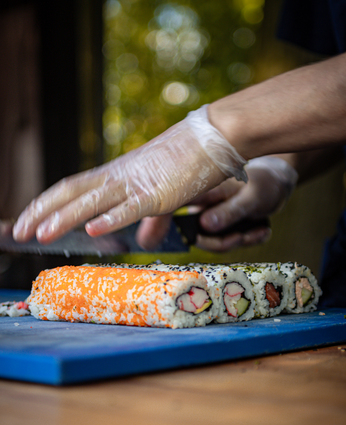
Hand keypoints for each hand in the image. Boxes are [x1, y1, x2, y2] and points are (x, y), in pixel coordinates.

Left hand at [13, 106, 246, 242]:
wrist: (210, 142)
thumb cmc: (184, 166)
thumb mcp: (161, 199)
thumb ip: (148, 222)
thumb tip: (142, 242)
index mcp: (113, 177)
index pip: (69, 189)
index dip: (45, 205)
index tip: (26, 221)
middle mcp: (116, 178)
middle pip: (70, 193)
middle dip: (41, 212)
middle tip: (17, 232)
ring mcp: (134, 185)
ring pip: (92, 202)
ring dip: (64, 218)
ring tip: (41, 235)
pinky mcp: (157, 194)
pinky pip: (129, 207)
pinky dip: (110, 218)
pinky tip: (92, 229)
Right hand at [136, 156, 297, 251]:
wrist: (278, 181)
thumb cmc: (265, 183)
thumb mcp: (252, 197)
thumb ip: (230, 212)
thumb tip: (206, 226)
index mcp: (200, 191)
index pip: (171, 209)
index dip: (157, 225)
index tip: (146, 240)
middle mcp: (200, 206)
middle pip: (196, 235)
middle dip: (222, 242)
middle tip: (243, 235)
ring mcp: (210, 217)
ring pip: (213, 241)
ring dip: (238, 240)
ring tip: (260, 228)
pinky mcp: (220, 226)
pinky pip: (226, 242)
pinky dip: (246, 240)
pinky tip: (262, 229)